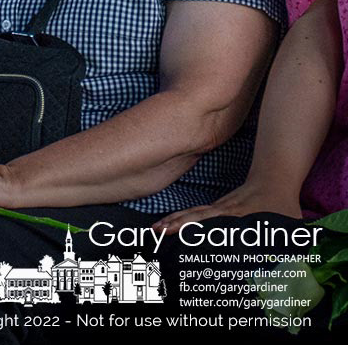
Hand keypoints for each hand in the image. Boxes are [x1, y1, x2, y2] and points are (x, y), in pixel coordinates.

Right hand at [154, 182, 305, 234]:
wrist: (275, 178)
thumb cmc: (281, 204)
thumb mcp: (286, 225)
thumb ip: (283, 242)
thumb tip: (284, 262)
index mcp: (236, 215)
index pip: (210, 223)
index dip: (193, 229)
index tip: (177, 236)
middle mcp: (222, 211)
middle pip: (194, 217)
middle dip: (174, 225)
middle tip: (155, 233)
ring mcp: (218, 207)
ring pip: (191, 214)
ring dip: (173, 221)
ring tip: (155, 229)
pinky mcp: (217, 206)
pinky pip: (195, 213)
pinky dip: (180, 217)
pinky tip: (171, 222)